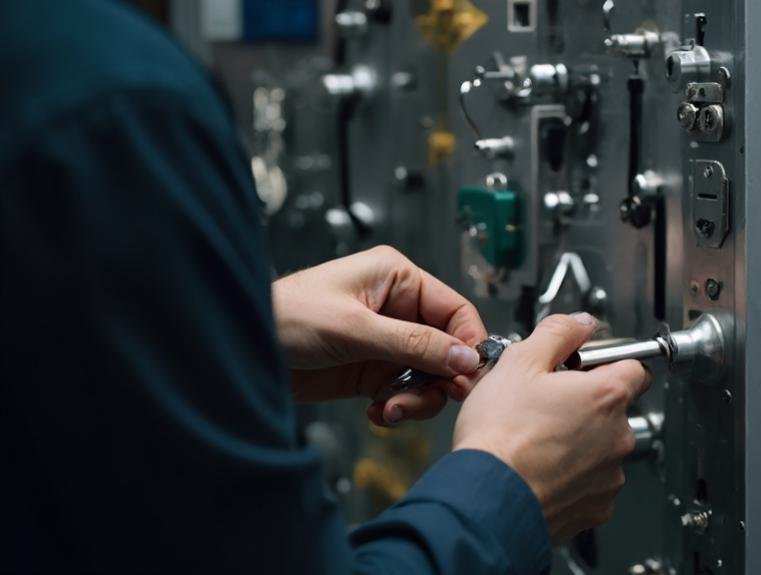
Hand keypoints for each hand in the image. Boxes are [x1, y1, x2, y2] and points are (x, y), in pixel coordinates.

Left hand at [272, 246, 487, 425]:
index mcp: (397, 279)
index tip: (470, 375)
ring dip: (416, 399)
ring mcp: (385, 342)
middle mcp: (397, 308)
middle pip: (445, 348)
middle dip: (439, 379)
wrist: (243, 350)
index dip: (467, 343)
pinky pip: (403, 393)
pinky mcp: (371, 371)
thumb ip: (414, 344)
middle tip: (431, 399)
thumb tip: (464, 358)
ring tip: (391, 410)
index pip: (454, 310)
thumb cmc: (286, 317)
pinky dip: (397, 408)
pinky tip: (377, 413)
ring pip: (427, 376)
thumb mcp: (355, 328)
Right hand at [452, 313, 651, 543]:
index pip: (636, 366)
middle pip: (614, 409)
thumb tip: (579, 324)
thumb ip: (558, 333)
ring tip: (537, 440)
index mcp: (606, 395)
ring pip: (602, 447)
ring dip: (579, 442)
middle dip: (585, 404)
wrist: (485, 498)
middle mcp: (617, 436)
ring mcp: (609, 475)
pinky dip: (571, 476)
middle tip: (545, 404)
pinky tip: (540, 468)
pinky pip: (591, 482)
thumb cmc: (499, 436)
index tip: (585, 367)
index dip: (607, 362)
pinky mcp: (596, 508)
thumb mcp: (519, 362)